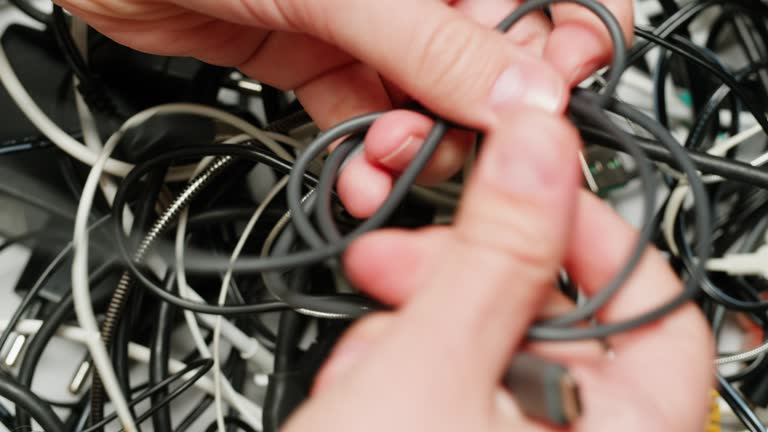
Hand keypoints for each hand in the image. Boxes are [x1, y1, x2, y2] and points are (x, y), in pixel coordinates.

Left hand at [56, 0, 631, 214]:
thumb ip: (437, 45)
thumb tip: (527, 96)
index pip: (551, 0)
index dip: (562, 57)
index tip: (543, 112)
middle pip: (492, 68)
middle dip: (470, 122)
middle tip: (437, 144)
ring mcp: (376, 26)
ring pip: (430, 105)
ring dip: (415, 150)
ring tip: (382, 160)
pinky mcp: (329, 59)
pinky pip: (371, 119)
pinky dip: (368, 156)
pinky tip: (356, 173)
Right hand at [284, 110, 713, 431]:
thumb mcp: (430, 368)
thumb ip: (494, 250)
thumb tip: (540, 145)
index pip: (650, 306)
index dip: (583, 233)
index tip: (511, 191)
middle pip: (552, 321)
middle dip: (464, 281)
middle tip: (397, 264)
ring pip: (486, 345)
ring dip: (415, 330)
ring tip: (363, 363)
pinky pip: (448, 379)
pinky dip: (401, 366)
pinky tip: (356, 391)